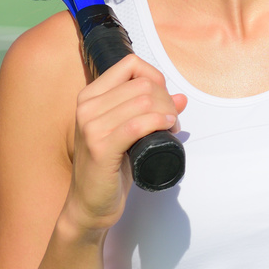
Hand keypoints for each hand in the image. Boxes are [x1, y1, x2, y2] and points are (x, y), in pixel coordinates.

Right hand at [62, 54, 185, 235]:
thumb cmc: (109, 167)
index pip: (130, 64)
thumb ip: (149, 111)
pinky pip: (137, 125)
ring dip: (167, 113)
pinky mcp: (101, 147)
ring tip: (170, 129)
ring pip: (143, 101)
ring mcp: (91, 127)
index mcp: (90, 96)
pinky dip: (158, 122)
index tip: (163, 97)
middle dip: (166, 99)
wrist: (90, 203)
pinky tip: (167, 127)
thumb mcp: (127, 132)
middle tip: (171, 120)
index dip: (155, 77)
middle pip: (142, 84)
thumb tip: (181, 98)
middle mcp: (86, 107)